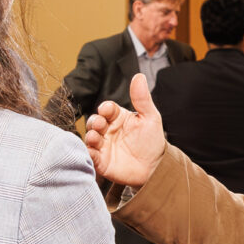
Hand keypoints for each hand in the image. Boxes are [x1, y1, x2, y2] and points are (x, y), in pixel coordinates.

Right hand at [83, 73, 168, 187]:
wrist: (155, 167)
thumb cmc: (152, 141)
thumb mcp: (150, 117)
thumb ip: (142, 98)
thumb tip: (139, 76)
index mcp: (118, 117)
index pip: (107, 108)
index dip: (106, 108)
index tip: (107, 110)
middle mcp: (107, 130)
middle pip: (95, 122)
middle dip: (95, 122)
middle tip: (101, 124)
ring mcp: (103, 146)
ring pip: (90, 138)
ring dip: (90, 136)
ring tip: (95, 137)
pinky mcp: (101, 161)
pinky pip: (91, 156)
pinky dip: (89, 154)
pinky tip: (93, 152)